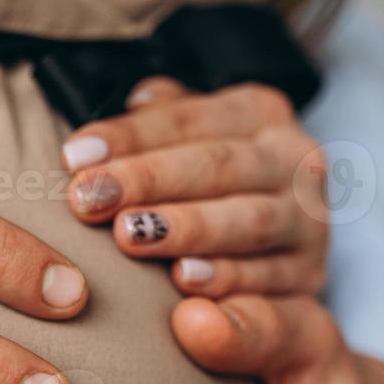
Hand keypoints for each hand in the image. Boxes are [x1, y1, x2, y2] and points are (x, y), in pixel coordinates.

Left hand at [61, 77, 328, 297]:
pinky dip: (228, 283)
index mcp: (259, 114)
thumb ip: (166, 116)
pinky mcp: (309, 276)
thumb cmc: (213, 184)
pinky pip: (269, 280)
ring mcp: (307, 220)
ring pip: (248, 220)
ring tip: (129, 235)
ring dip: (185, 228)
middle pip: (218, 166)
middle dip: (147, 180)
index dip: (130, 136)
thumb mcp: (194, 137)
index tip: (74, 157)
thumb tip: (136, 98)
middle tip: (88, 199)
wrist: (282, 244)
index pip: (188, 117)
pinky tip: (183, 285)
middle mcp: (294, 160)